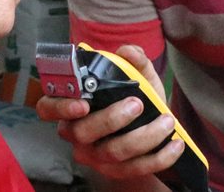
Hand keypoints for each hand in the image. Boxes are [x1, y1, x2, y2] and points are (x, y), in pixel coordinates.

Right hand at [35, 45, 184, 182]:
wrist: (148, 134)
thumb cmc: (134, 99)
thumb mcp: (136, 77)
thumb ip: (133, 60)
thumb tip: (129, 52)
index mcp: (71, 106)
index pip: (48, 108)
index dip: (60, 107)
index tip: (83, 103)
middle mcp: (76, 134)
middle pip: (82, 132)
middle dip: (111, 118)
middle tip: (137, 103)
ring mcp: (94, 156)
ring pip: (112, 152)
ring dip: (143, 136)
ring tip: (167, 121)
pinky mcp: (116, 172)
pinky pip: (135, 169)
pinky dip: (159, 157)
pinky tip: (175, 144)